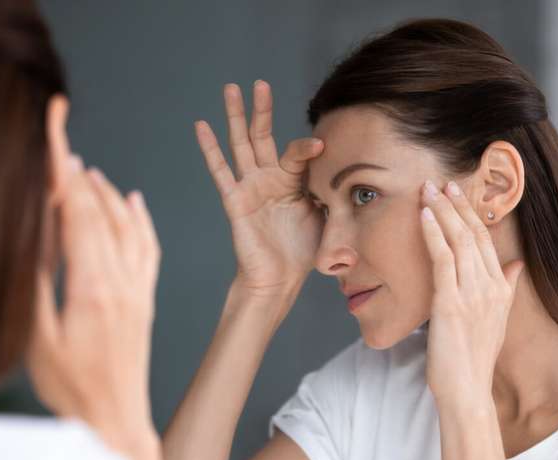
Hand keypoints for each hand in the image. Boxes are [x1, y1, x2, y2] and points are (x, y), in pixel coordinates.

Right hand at [29, 155, 160, 446]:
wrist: (116, 418)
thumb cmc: (72, 387)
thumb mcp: (39, 340)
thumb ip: (37, 286)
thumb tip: (32, 239)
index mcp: (92, 288)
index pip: (77, 216)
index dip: (64, 175)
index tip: (56, 142)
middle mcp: (121, 282)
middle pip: (101, 215)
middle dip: (80, 176)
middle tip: (63, 146)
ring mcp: (138, 290)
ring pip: (129, 228)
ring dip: (108, 195)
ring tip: (89, 172)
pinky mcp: (145, 299)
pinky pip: (149, 250)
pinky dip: (142, 221)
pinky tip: (135, 203)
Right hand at [195, 80, 324, 295]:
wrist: (281, 278)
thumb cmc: (303, 251)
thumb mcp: (327, 216)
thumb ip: (333, 193)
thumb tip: (356, 178)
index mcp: (293, 182)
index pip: (297, 153)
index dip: (308, 148)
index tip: (322, 146)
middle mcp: (270, 179)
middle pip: (263, 136)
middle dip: (261, 109)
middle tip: (259, 83)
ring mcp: (250, 187)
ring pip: (241, 144)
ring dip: (236, 116)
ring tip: (231, 88)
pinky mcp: (235, 200)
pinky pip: (220, 171)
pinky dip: (210, 148)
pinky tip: (202, 126)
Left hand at [419, 179, 523, 409]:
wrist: (467, 390)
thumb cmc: (475, 358)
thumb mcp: (497, 320)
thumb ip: (507, 288)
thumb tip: (517, 264)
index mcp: (500, 289)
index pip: (486, 241)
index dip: (471, 214)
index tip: (458, 193)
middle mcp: (489, 287)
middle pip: (473, 234)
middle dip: (456, 205)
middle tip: (441, 181)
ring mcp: (471, 293)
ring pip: (458, 240)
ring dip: (442, 211)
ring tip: (428, 189)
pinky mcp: (450, 302)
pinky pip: (442, 259)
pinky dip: (433, 233)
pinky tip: (424, 215)